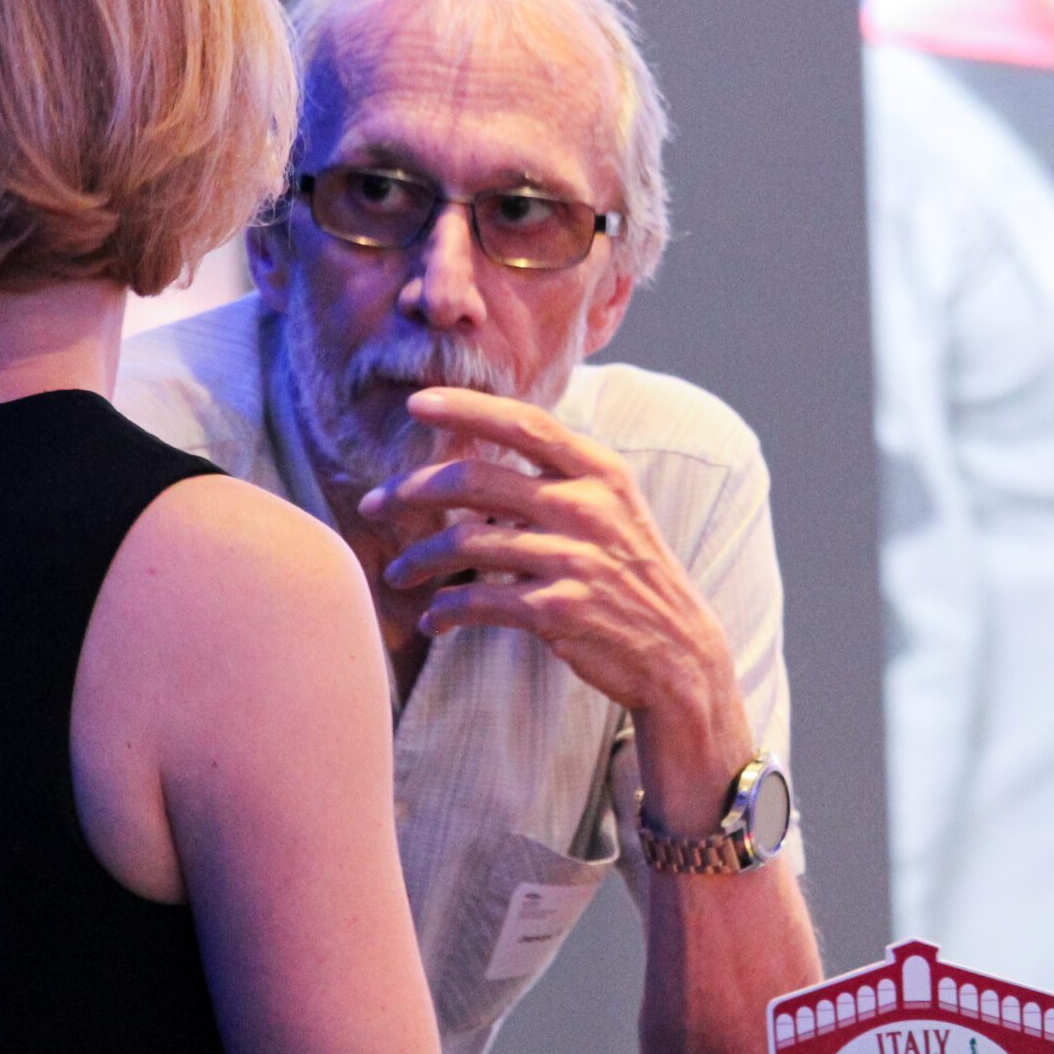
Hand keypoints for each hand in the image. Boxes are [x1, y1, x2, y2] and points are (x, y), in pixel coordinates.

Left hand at [370, 387, 732, 724]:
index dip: (466, 408)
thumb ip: (556, 479)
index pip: (525, 423)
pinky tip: (435, 619)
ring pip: (467, 543)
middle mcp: (588, 507)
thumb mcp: (611, 509)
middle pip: (477, 480)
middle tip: (375, 503)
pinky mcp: (560, 609)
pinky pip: (480, 600)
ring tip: (398, 573)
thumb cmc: (630, 574)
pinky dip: (447, 610)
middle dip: (412, 489)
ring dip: (419, 558)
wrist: (678, 651)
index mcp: (600, 472)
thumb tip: (478, 461)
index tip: (416, 402)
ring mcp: (575, 558)